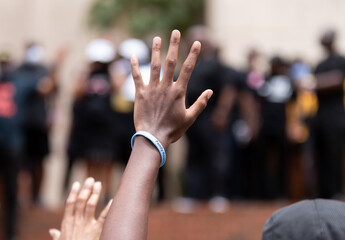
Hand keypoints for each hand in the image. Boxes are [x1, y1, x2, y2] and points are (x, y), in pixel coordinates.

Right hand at [49, 178, 111, 239]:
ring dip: (95, 193)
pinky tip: (112, 200)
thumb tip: (51, 232)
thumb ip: (57, 236)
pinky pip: (103, 217)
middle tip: (91, 179)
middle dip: (86, 189)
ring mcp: (86, 225)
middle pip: (81, 201)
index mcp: (67, 222)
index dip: (73, 192)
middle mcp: (76, 221)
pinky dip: (108, 208)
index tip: (77, 183)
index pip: (69, 204)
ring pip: (90, 205)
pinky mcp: (95, 230)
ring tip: (98, 184)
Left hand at [131, 30, 212, 147]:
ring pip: (154, 66)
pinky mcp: (140, 94)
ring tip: (157, 38)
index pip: (188, 69)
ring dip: (156, 51)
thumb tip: (210, 91)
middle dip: (173, 45)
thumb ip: (200, 104)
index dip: (192, 55)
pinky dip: (134, 66)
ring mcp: (152, 89)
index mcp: (178, 92)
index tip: (196, 43)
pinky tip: (133, 56)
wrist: (153, 138)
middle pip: (170, 62)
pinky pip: (137, 77)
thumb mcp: (190, 118)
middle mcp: (165, 87)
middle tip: (175, 32)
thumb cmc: (173, 130)